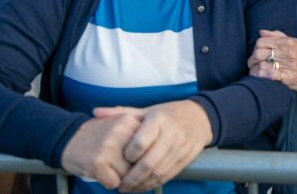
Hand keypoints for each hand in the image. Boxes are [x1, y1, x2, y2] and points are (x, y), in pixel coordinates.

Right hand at [60, 114, 140, 189]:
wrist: (66, 138)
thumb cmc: (97, 135)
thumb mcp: (118, 124)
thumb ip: (138, 132)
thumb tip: (156, 153)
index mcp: (128, 120)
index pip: (148, 146)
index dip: (142, 156)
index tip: (136, 159)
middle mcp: (120, 132)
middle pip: (140, 161)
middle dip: (132, 169)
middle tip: (121, 167)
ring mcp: (108, 147)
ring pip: (128, 174)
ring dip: (121, 177)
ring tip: (110, 169)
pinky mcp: (98, 163)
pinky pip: (114, 183)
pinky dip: (109, 183)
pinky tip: (102, 174)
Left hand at [93, 101, 212, 191]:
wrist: (200, 117)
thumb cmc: (168, 114)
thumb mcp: (147, 110)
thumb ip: (122, 113)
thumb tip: (96, 112)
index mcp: (158, 120)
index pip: (141, 142)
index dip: (129, 155)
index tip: (121, 159)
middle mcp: (170, 134)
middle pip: (149, 162)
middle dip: (133, 177)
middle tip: (121, 185)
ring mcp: (179, 148)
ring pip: (159, 172)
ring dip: (142, 184)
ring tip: (129, 189)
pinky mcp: (185, 159)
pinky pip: (168, 176)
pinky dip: (154, 184)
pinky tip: (144, 186)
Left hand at [248, 30, 296, 91]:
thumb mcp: (294, 41)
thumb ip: (277, 36)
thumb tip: (261, 32)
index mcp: (286, 42)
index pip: (262, 42)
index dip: (255, 48)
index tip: (255, 54)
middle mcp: (286, 52)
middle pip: (259, 53)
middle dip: (252, 60)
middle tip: (251, 65)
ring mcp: (288, 65)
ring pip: (262, 65)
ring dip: (254, 70)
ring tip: (254, 73)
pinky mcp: (288, 77)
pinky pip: (269, 75)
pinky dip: (261, 76)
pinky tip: (259, 78)